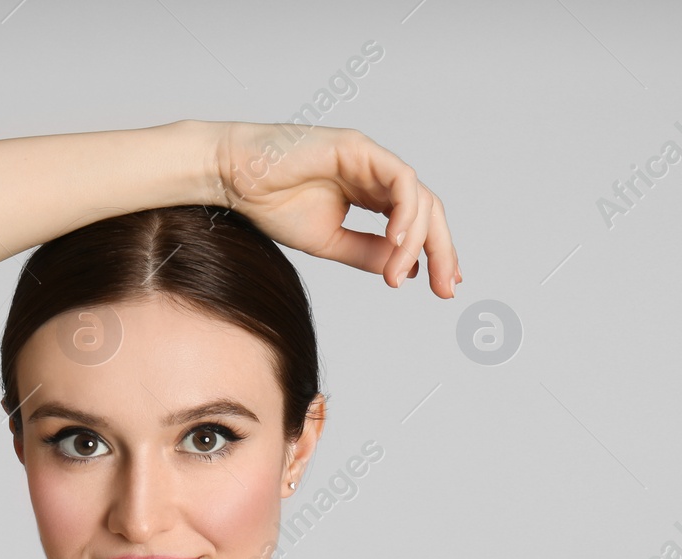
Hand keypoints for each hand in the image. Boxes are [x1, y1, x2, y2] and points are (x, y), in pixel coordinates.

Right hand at [209, 121, 460, 297]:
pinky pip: (399, 180)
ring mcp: (370, 159)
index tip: (444, 285)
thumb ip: (367, 253)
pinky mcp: (359, 148)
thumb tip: (405, 271)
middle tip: (447, 288)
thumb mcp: (329, 242)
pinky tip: (397, 240)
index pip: (417, 222)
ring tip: (399, 274)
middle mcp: (377, 175)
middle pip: (428, 210)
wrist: (235, 178)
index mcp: (371, 194)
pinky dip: (405, 211)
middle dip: (442, 252)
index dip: (436, 253)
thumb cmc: (272, 204)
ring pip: (419, 198)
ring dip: (418, 240)